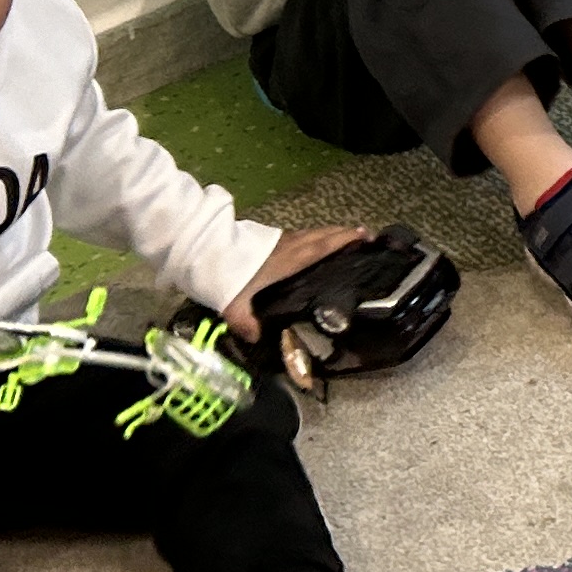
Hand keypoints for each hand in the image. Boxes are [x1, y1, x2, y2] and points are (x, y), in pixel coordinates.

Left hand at [223, 226, 369, 339]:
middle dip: (345, 233)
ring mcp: (280, 240)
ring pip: (312, 233)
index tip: (366, 235)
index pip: (324, 246)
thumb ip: (246, 322)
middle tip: (364, 237)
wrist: (204, 248)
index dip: (346, 239)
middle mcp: (290, 245)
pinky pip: (301, 236)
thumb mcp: (233, 304)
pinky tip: (310, 248)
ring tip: (344, 240)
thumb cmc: (226, 274)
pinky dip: (315, 238)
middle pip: (323, 235)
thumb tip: (257, 338)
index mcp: (290, 259)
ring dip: (330, 234)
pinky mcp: (271, 239)